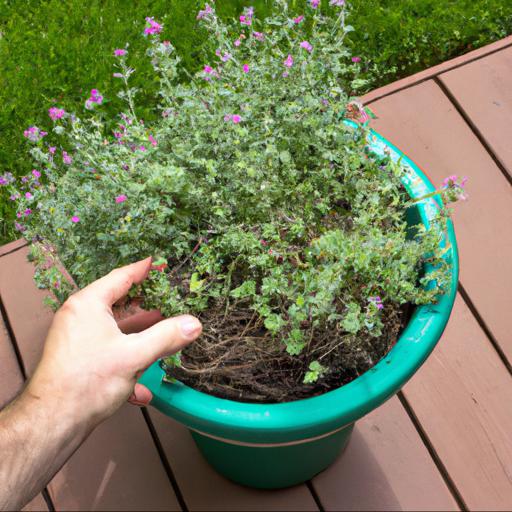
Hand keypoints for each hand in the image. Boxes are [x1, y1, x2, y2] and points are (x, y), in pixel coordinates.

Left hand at [26, 257, 201, 428]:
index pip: (121, 277)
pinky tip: (142, 390)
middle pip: (120, 303)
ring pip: (117, 330)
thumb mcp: (134, 356)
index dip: (144, 269)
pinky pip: (110, 353)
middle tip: (171, 301)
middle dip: (148, 307)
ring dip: (141, 337)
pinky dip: (127, 365)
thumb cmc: (86, 382)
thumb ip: (167, 337)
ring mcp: (79, 339)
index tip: (160, 264)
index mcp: (89, 304)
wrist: (52, 423)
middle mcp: (81, 317)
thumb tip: (194, 324)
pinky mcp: (81, 360)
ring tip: (166, 336)